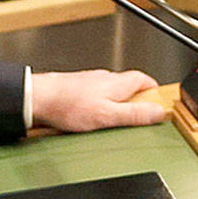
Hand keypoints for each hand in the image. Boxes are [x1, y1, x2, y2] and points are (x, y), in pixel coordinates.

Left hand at [30, 69, 167, 131]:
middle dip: (136, 100)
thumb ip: (134, 114)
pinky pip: (98, 95)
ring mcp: (91, 82)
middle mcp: (106, 78)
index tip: (159, 102)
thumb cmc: (68, 105)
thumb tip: (158, 111)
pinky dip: (102, 104)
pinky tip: (95, 116)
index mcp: (117, 83)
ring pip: (113, 90)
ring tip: (116, 120)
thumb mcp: (107, 116)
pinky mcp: (79, 88)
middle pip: (129, 86)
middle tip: (139, 116)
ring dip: (119, 102)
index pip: (144, 80)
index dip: (154, 91)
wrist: (38, 98)